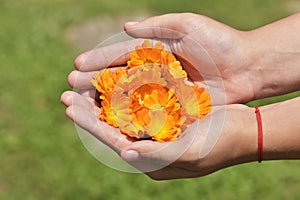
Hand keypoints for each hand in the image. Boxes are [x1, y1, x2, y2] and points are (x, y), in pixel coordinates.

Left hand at [61, 90, 256, 179]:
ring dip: (104, 99)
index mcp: (153, 160)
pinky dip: (125, 93)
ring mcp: (159, 131)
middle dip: (90, 110)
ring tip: (84, 85)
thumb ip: (157, 155)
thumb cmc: (222, 143)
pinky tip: (113, 81)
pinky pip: (141, 104)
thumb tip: (125, 153)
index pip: (114, 140)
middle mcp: (151, 146)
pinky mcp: (167, 116)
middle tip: (67, 93)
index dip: (90, 123)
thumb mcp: (190, 153)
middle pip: (114, 126)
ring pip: (124, 114)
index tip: (69, 107)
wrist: (247, 130)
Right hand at [71, 13, 255, 104]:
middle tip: (71, 86)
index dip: (100, 59)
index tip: (78, 65)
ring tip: (83, 103)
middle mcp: (154, 72)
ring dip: (106, 100)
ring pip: (128, 96)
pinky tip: (111, 119)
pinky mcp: (173, 106)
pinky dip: (129, 115)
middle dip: (95, 81)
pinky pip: (147, 111)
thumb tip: (126, 26)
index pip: (121, 55)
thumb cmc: (219, 42)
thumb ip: (157, 26)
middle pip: (119, 77)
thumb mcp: (187, 25)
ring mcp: (162, 91)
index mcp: (155, 51)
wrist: (247, 66)